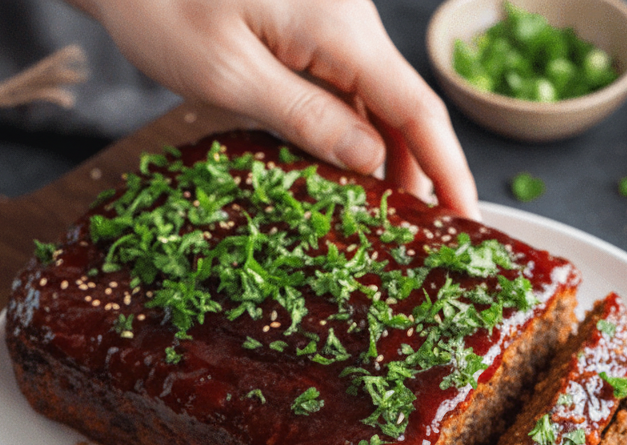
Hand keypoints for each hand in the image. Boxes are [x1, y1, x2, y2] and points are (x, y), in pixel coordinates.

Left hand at [73, 0, 480, 217]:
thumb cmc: (159, 1)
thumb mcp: (228, 74)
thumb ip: (305, 118)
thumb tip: (371, 163)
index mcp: (338, 28)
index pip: (417, 108)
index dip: (448, 169)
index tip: (467, 220)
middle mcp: (348, 21)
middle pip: (405, 107)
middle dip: (421, 173)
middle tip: (424, 239)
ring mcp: (330, 23)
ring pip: (378, 101)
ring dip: (386, 158)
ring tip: (388, 218)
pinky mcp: (309, 29)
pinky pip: (348, 88)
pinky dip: (355, 134)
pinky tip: (347, 174)